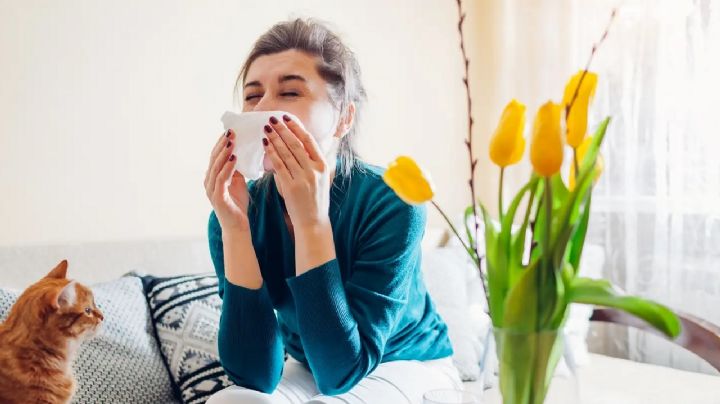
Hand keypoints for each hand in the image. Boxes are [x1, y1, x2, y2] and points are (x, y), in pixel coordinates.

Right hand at [204, 129, 250, 232]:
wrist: (237, 226)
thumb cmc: (238, 204)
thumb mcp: (238, 182)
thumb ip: (236, 168)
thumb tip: (241, 151)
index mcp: (212, 176)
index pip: (215, 156)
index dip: (221, 143)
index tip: (230, 131)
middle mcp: (208, 181)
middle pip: (214, 158)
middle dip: (222, 144)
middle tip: (231, 132)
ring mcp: (211, 189)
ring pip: (216, 166)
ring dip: (224, 153)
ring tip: (232, 142)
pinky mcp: (217, 197)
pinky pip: (221, 179)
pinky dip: (227, 168)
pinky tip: (234, 159)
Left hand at [263, 115, 331, 229]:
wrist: (313, 222)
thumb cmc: (315, 199)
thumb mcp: (319, 178)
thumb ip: (310, 162)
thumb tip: (295, 144)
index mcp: (323, 166)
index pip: (309, 141)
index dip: (297, 127)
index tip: (286, 117)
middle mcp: (315, 170)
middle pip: (296, 144)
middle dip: (283, 130)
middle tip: (272, 119)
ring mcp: (303, 179)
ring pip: (287, 153)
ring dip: (275, 139)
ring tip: (266, 129)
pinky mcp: (291, 187)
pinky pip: (279, 166)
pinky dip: (271, 154)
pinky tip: (265, 146)